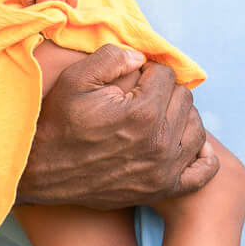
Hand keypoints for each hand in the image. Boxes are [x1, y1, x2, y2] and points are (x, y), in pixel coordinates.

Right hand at [16, 46, 217, 208]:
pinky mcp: (162, 188)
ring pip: (197, 128)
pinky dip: (203, 156)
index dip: (147, 72)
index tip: (129, 81)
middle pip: (184, 98)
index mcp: (142, 111)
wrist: (40, 171)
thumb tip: (142, 57)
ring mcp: (164, 169)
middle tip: (139, 97)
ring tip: (157, 116)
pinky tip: (186, 143)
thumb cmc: (58, 122)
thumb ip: (112, 57)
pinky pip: (204, 172)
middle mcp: (159, 142)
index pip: (167, 74)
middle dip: (164, 92)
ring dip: (181, 117)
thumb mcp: (75, 79)